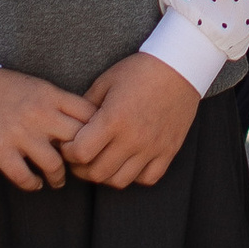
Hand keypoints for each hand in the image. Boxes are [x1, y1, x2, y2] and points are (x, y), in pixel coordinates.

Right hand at [0, 68, 88, 191]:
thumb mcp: (34, 86)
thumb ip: (56, 103)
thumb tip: (79, 123)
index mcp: (50, 95)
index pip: (90, 115)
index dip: (98, 131)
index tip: (95, 142)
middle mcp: (39, 114)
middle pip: (78, 142)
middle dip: (83, 158)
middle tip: (79, 167)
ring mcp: (19, 133)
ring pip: (55, 165)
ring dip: (58, 177)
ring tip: (57, 180)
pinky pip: (24, 176)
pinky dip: (32, 184)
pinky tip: (34, 183)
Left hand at [67, 51, 200, 189]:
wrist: (180, 66)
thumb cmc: (140, 71)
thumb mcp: (106, 81)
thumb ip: (85, 107)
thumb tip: (70, 126)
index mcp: (113, 119)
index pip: (80, 153)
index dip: (68, 153)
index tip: (68, 145)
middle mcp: (133, 138)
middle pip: (97, 173)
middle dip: (81, 168)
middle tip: (80, 158)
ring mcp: (152, 147)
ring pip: (120, 181)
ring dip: (106, 175)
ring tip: (103, 162)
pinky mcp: (168, 150)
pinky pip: (148, 178)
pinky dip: (134, 176)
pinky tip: (129, 162)